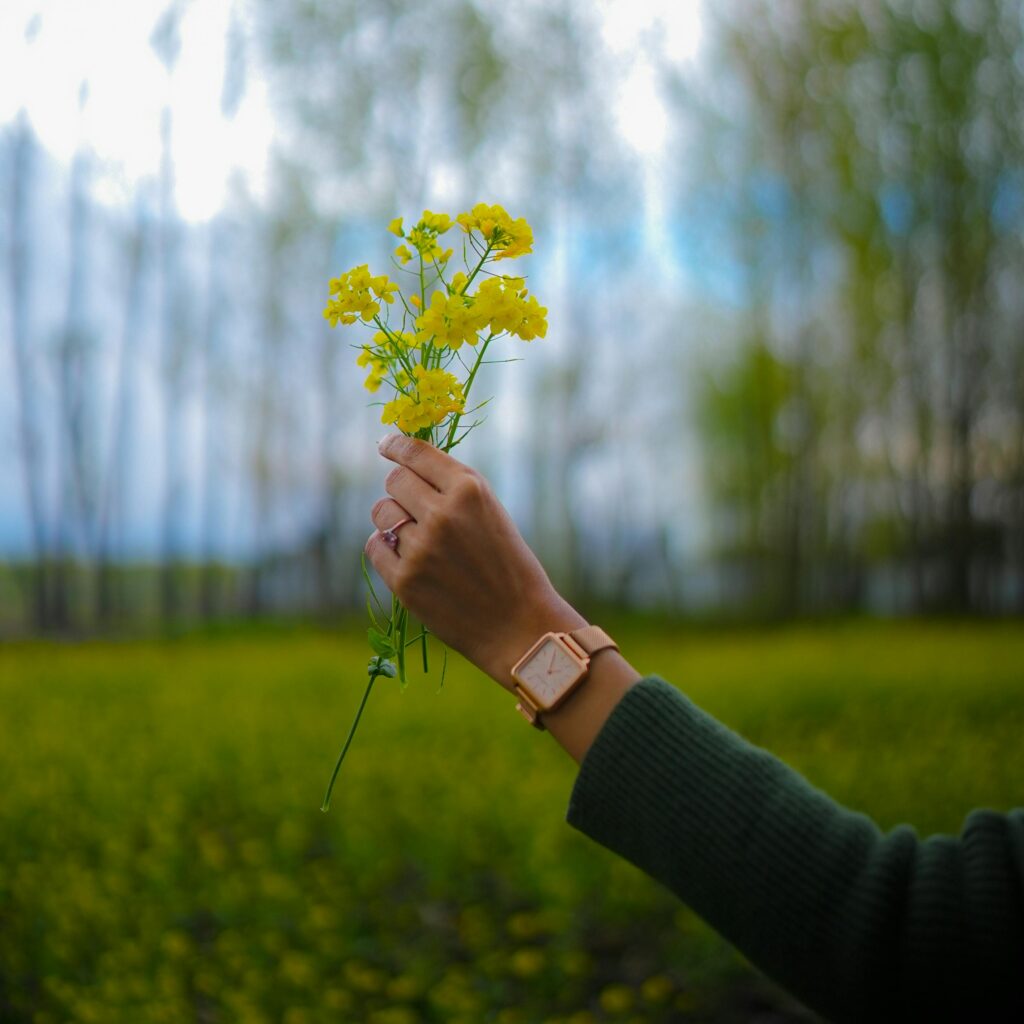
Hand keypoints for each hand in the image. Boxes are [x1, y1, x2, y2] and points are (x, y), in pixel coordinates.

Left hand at [365, 434, 584, 690]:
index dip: (396, 445)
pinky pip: (374, 546)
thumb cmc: (509, 566)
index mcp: (470, 490)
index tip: (387, 444)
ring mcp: (421, 547)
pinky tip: (408, 558)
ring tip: (418, 538)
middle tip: (415, 506)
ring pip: (382, 512)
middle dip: (401, 490)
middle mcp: (443, 514)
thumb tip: (405, 464)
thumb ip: (454, 488)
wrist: (518, 625)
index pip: (416, 453)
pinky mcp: (405, 579)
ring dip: (393, 520)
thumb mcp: (492, 513)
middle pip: (394, 481)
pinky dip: (386, 549)